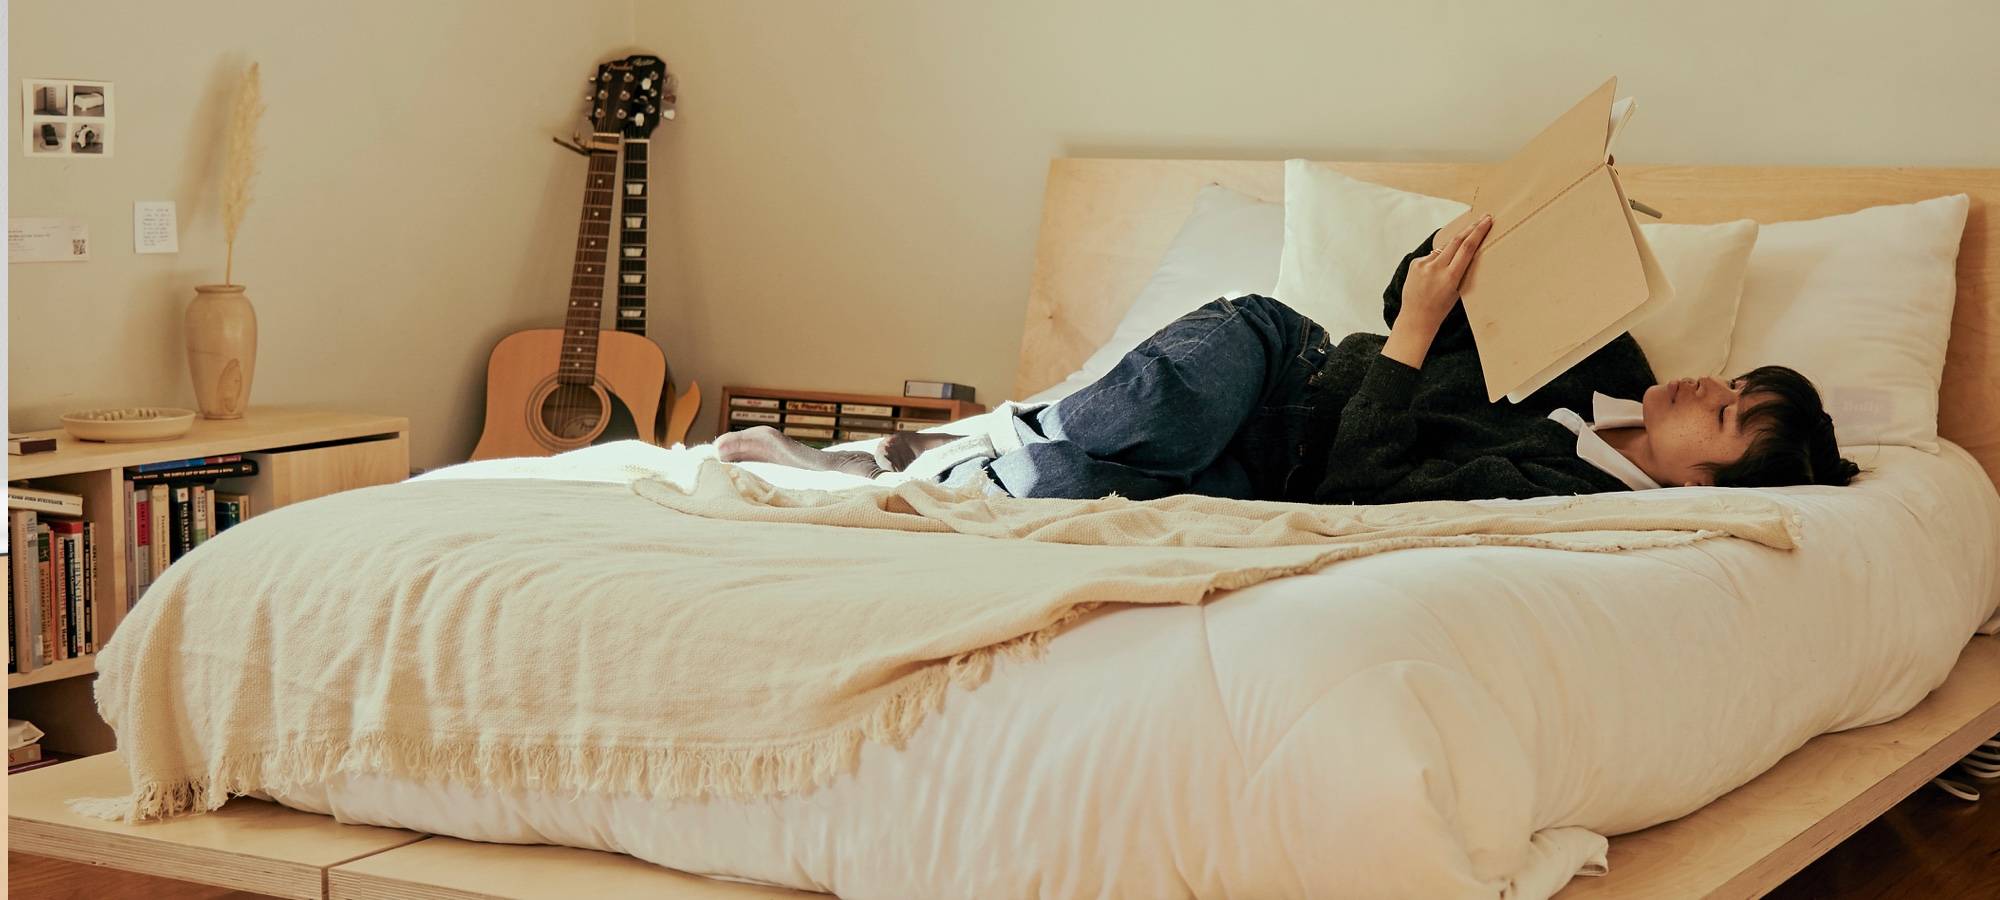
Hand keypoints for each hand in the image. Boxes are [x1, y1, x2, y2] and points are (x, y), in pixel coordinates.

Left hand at [1382, 215, 1491, 369]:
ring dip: (1451, 250)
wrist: (1417, 317)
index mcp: (1451, 277)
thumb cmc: (1441, 307)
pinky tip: (1434, 275)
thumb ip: (1461, 269)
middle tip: (1482, 218)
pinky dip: (1437, 260)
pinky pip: (1431, 255)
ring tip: (1450, 266)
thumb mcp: (1458, 290)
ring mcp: (1423, 265)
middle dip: (1470, 228)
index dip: (1478, 232)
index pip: (1467, 248)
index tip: (1487, 221)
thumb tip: (1464, 246)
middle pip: (1457, 241)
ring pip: (1444, 249)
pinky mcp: (1414, 263)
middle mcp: (1436, 268)